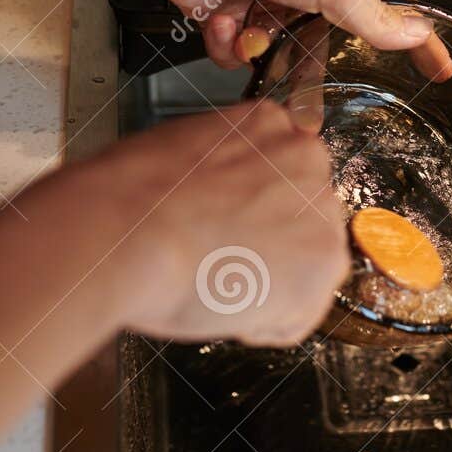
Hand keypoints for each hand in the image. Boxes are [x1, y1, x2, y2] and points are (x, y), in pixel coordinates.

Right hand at [99, 100, 348, 345]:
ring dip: (266, 287)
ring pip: (304, 269)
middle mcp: (308, 162)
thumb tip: (223, 195)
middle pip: (301, 221)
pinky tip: (224, 305)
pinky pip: (298, 313)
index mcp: (270, 126)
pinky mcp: (323, 266)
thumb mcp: (179, 151)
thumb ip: (222, 169)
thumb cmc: (132, 199)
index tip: (226, 227)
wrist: (128, 231)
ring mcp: (322, 213)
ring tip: (215, 280)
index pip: (282, 175)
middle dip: (267, 248)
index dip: (250, 213)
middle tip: (219, 260)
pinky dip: (263, 325)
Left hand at [148, 0, 451, 78]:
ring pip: (279, 56)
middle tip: (309, 101)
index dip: (420, 40)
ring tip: (251, 32)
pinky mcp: (229, 15)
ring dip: (263, 52)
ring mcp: (267, 2)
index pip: (396, 11)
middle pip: (329, 46)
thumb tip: (419, 36)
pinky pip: (238, 53)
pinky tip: (221, 22)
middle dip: (312, 71)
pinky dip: (228, 44)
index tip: (441, 71)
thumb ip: (374, 17)